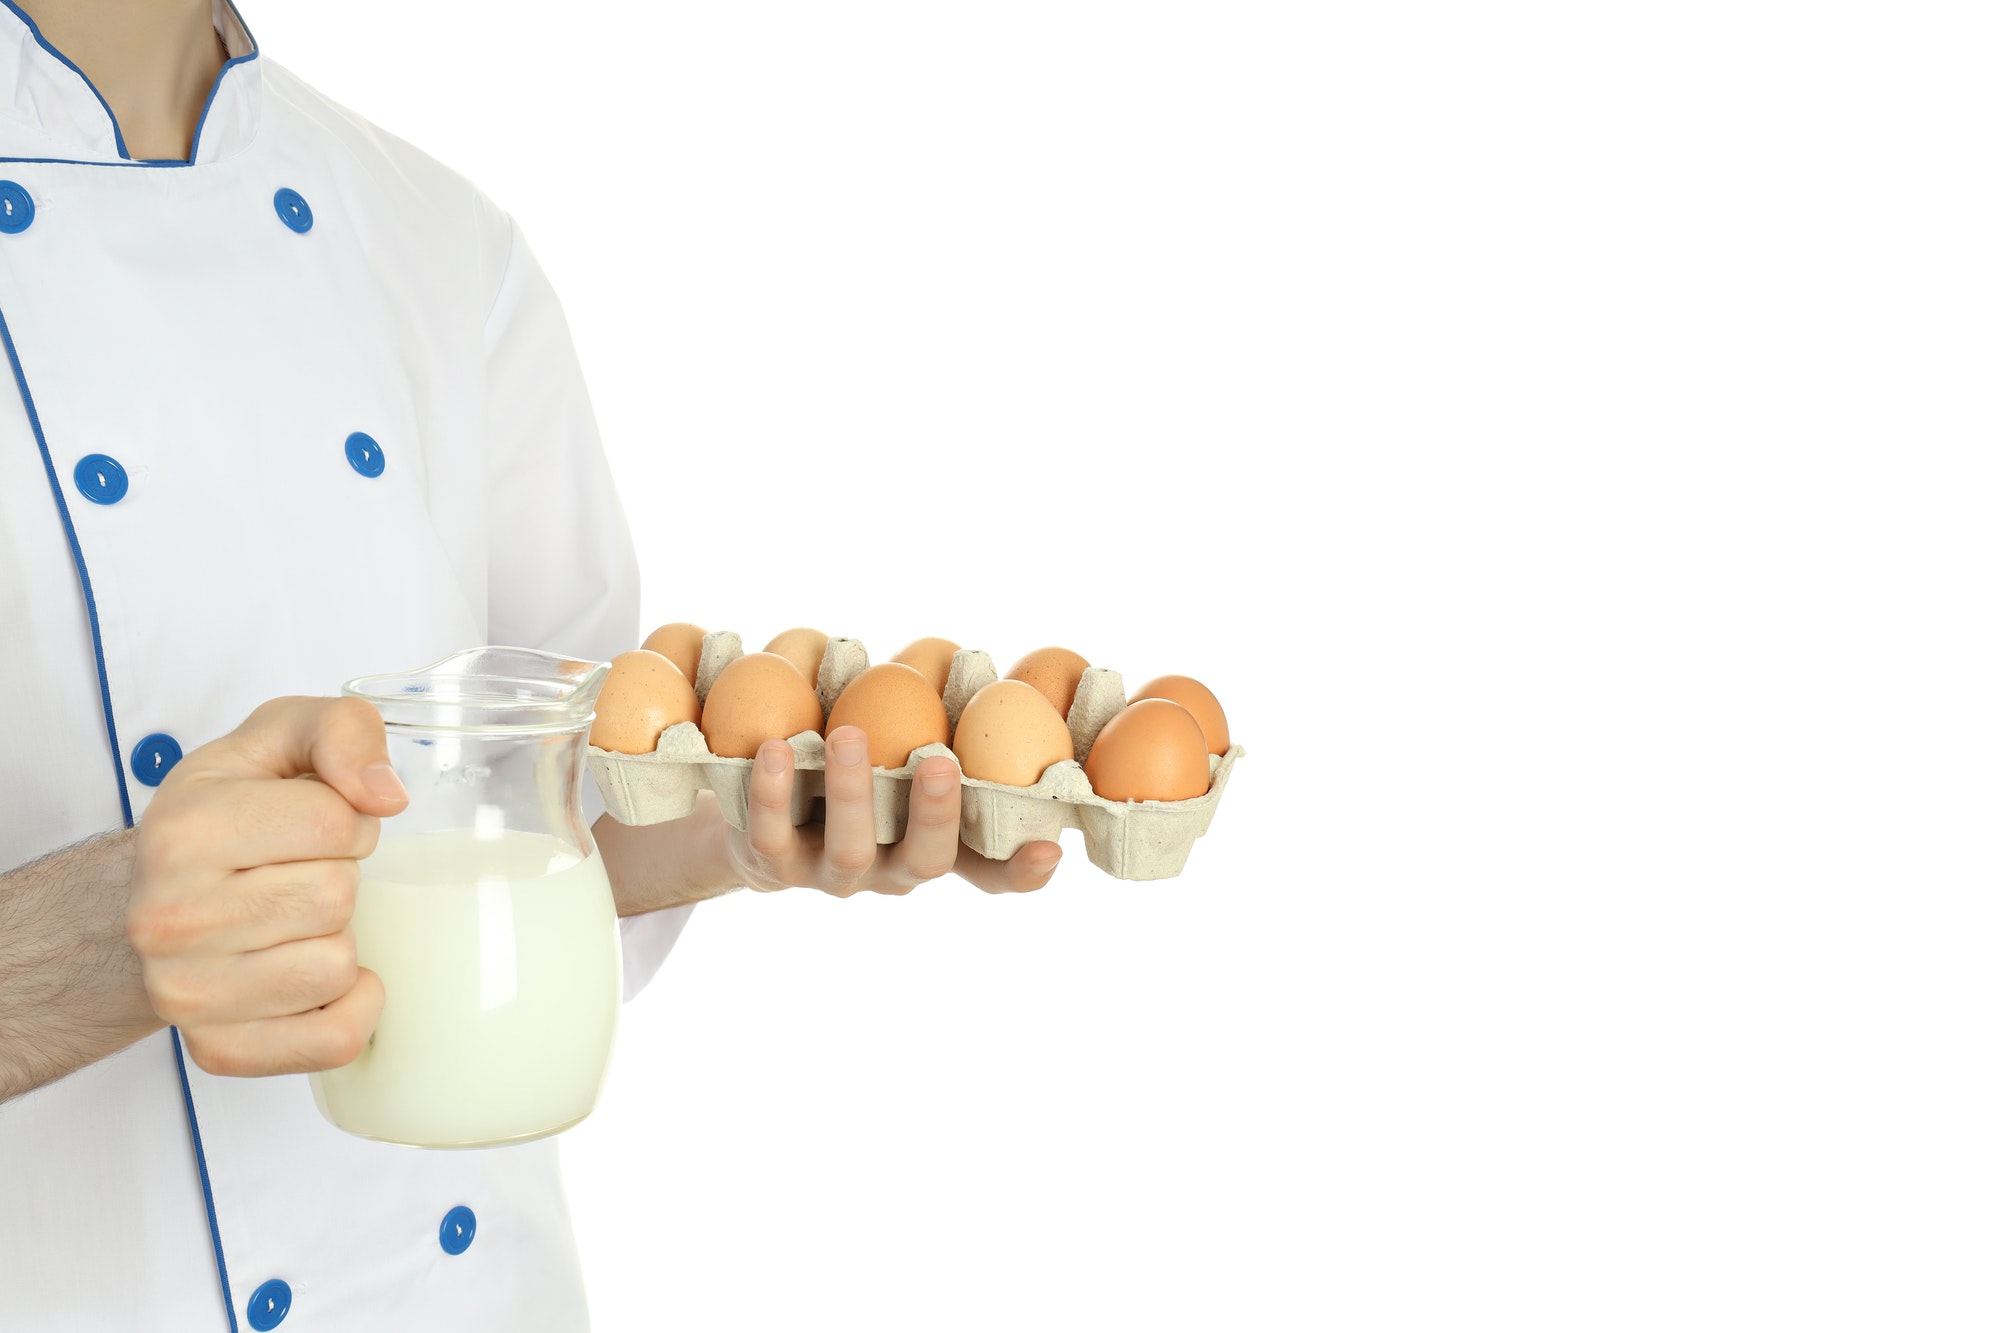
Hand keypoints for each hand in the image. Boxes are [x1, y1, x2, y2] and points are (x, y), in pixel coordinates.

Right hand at [125, 697, 408, 1076]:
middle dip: (340, 877)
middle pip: (336, 897)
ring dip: (338, 939)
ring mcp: (186, 994)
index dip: (349, 820)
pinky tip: (319, 975)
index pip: (336, 823)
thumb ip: (343, 729)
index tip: (315, 824)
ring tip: (295, 920)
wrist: (154, 891)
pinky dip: (351, 1007)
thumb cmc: (230, 809)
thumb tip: (384, 794)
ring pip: (337, 967)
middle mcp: (168, 918)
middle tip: (298, 872)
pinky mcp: (216, 1050)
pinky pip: (335, 1041)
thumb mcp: (282, 736)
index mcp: (182, 831)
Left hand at [731, 725, 1061, 896]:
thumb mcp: (896, 758)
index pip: (991, 873)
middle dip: (936, 813)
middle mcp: (891, 870)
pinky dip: (773, 792)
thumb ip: (935, 726)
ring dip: (853, 791)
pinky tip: (774, 748)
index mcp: (932, 845)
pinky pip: (773, 835)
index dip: (1022, 870)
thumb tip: (975, 659)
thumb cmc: (852, 772)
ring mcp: (833, 874)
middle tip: (941, 763)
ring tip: (849, 735)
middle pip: (927, 859)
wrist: (755, 823)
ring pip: (852, 849)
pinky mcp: (773, 865)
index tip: (1051, 849)